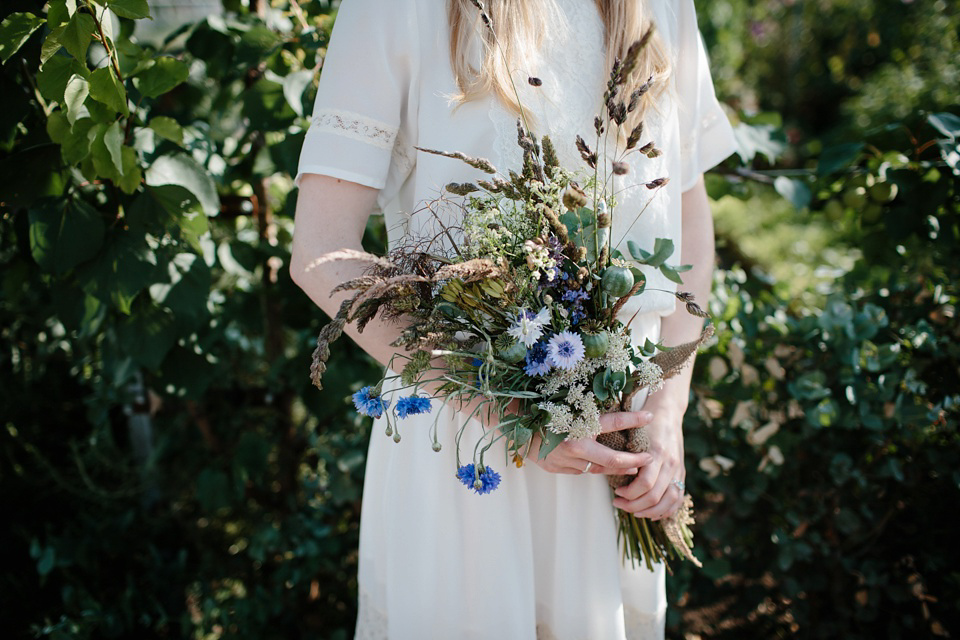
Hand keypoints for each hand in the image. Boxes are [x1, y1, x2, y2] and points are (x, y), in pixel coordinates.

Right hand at [528, 411, 654, 475]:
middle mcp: (572, 446)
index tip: (649, 416)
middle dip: (633, 461)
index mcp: (577, 425)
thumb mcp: (568, 404)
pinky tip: (593, 460)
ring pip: (596, 468)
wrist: (510, 422)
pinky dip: (589, 465)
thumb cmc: (540, 407)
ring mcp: (563, 460)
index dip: (632, 419)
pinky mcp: (554, 468)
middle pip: (611, 460)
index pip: (612, 422)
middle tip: (647, 458)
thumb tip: (613, 411)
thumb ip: (588, 411)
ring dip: (612, 466)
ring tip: (629, 465)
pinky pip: (579, 470)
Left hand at [611, 399, 685, 519]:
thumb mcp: (633, 433)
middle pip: (655, 496)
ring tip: (635, 512)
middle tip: (619, 503)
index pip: (645, 484)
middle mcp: (670, 463)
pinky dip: (667, 510)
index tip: (616, 492)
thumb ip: (626, 454)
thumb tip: (610, 473)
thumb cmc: (645, 422)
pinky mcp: (682, 473)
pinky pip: (678, 498)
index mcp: (657, 453)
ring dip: (650, 511)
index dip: (629, 494)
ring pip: (669, 501)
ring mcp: (679, 469)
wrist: (668, 412)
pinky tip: (653, 513)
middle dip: (635, 505)